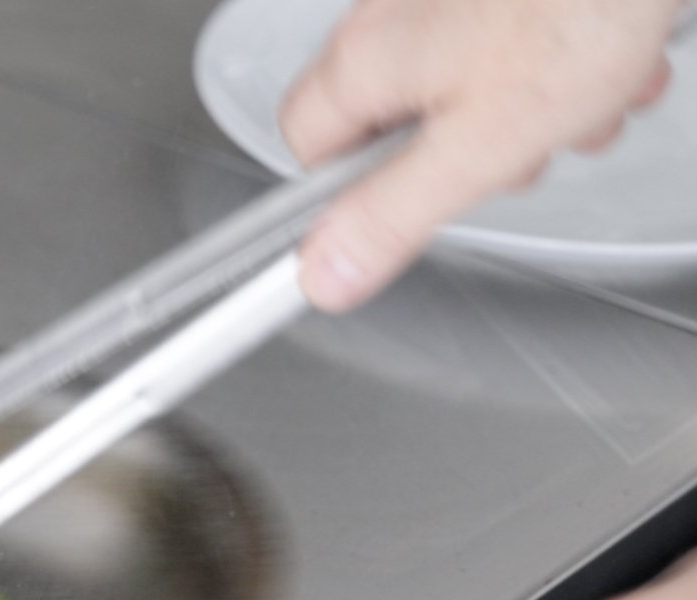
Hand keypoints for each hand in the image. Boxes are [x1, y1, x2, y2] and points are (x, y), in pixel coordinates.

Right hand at [280, 0, 680, 311]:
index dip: (350, 191)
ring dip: (526, 113)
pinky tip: (592, 66)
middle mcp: (386, 18)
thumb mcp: (479, 147)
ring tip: (575, 101)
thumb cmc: (574, 12)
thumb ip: (393, 217)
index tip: (395, 213)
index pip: (304, 150)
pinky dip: (549, 69)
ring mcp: (435, 0)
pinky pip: (502, 51)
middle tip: (512, 152)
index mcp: (362, 62)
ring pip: (460, 91)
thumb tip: (326, 274)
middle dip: (468, 153)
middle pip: (394, 124)